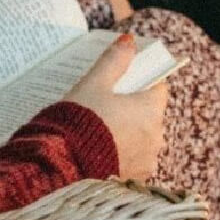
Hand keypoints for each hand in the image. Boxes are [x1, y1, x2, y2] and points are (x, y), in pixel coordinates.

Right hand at [65, 33, 167, 181]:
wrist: (61, 169)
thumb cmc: (78, 122)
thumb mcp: (93, 85)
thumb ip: (114, 61)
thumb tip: (129, 41)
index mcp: (150, 109)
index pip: (158, 88)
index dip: (141, 83)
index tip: (124, 84)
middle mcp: (156, 136)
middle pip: (150, 114)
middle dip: (132, 110)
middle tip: (104, 108)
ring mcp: (148, 160)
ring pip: (142, 138)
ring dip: (127, 134)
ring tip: (99, 132)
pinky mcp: (136, 178)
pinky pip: (134, 160)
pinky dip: (122, 155)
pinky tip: (100, 152)